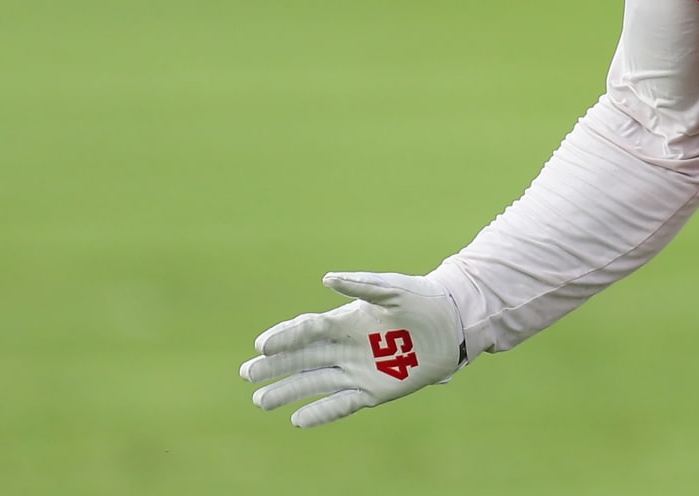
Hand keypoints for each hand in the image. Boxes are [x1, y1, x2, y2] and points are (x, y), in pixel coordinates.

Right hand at [240, 272, 464, 427]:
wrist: (452, 324)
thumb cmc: (422, 299)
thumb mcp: (393, 289)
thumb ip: (361, 286)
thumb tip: (327, 279)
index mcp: (347, 320)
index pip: (307, 330)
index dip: (284, 336)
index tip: (262, 344)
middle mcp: (346, 346)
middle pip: (302, 358)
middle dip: (274, 366)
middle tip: (246, 374)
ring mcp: (358, 370)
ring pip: (314, 383)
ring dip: (287, 391)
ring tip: (260, 401)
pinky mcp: (374, 391)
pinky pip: (341, 404)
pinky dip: (320, 412)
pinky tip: (297, 420)